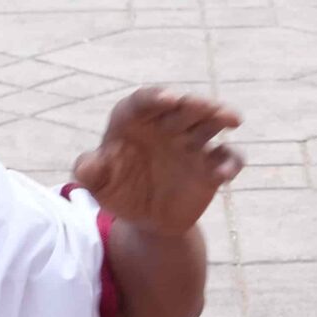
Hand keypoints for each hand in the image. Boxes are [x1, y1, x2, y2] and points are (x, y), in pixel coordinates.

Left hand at [71, 88, 242, 233]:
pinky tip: (224, 174)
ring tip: (231, 119)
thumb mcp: (99, 185)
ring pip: (210, 122)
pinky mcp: (209, 166)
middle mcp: (166, 126)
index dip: (156, 98)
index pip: (145, 101)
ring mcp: (191, 144)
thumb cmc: (118, 191)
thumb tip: (85, 165)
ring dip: (221, 117)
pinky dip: (230, 162)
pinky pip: (226, 157)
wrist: (144, 218)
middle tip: (206, 105)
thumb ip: (90, 172)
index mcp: (135, 121)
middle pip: (184, 107)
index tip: (169, 99)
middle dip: (196, 103)